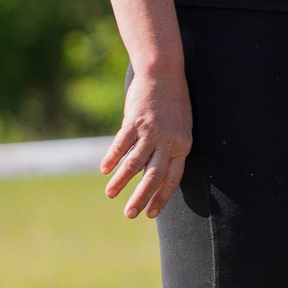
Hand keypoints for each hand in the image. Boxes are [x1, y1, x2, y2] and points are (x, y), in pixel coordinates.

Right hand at [103, 66, 192, 219]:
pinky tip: (105, 169)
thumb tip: (152, 171)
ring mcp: (151, 131)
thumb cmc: (173, 102)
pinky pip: (122, 144)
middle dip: (141, 198)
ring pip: (135, 163)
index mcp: (183, 145)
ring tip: (110, 194)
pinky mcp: (135, 121)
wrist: (164, 73)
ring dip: (121, 181)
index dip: (161, 197)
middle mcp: (168, 141)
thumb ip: (169, 149)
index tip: (151, 214)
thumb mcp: (179, 127)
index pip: (172, 178)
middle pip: (154, 176)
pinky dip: (112, 158)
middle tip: (130, 214)